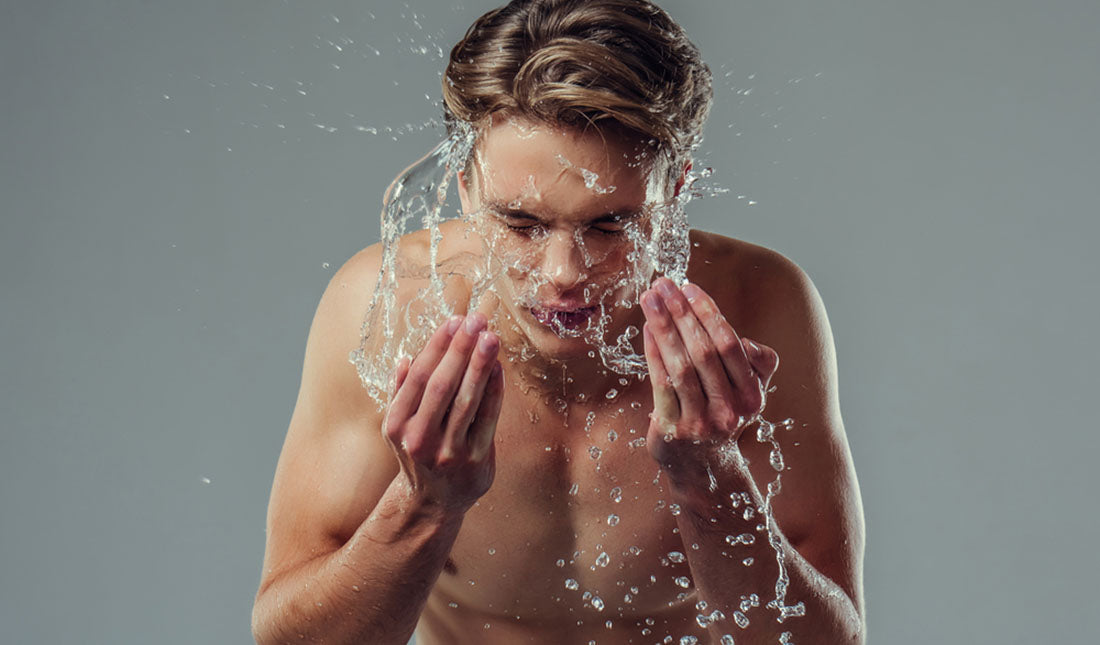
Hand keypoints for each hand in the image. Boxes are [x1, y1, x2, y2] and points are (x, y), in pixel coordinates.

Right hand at [383, 313, 504, 513]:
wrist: (432, 502)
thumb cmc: (418, 452)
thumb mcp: (398, 426)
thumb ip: (400, 392)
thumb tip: (406, 358)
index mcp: (396, 426)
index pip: (418, 378)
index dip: (437, 347)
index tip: (453, 321)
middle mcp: (420, 440)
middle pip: (442, 386)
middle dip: (460, 349)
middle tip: (476, 319)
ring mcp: (449, 453)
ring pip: (466, 402)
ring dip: (479, 366)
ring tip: (490, 336)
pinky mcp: (476, 461)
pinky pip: (488, 420)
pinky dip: (494, 392)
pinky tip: (498, 368)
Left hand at [641, 278, 779, 487]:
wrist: (705, 468)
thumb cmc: (723, 414)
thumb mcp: (750, 392)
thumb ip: (756, 362)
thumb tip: (741, 338)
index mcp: (752, 396)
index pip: (730, 345)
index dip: (708, 313)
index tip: (689, 287)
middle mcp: (729, 410)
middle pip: (704, 352)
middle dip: (681, 313)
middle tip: (663, 284)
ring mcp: (700, 422)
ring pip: (681, 366)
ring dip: (663, 327)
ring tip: (649, 299)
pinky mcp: (673, 430)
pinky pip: (661, 384)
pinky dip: (653, 354)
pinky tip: (646, 330)